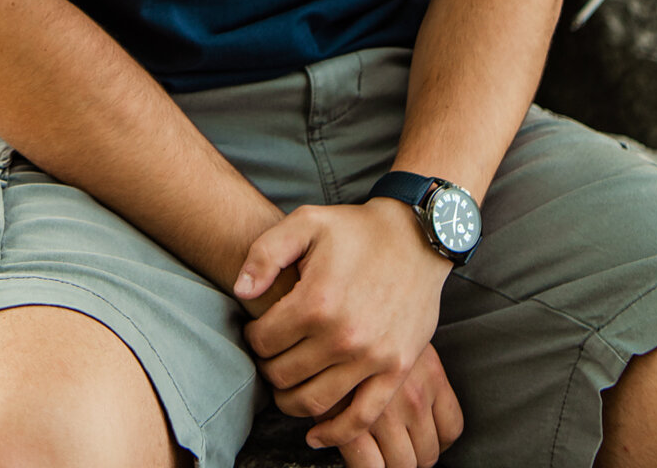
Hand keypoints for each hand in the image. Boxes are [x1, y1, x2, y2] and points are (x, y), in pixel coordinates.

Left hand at [234, 199, 457, 459]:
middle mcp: (342, 336)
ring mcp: (371, 357)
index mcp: (315, 301)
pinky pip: (361, 417)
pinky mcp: (395, 369)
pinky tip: (316, 434)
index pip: (264, 341)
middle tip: (271, 356)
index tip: (257, 331)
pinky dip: (334, 434)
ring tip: (286, 386)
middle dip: (269, 368)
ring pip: (314, 401)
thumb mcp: (305, 222)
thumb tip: (241, 292)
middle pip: (284, 375)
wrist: (416, 237)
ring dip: (290, 401)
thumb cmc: (356, 229)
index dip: (253, 337)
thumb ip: (265, 254)